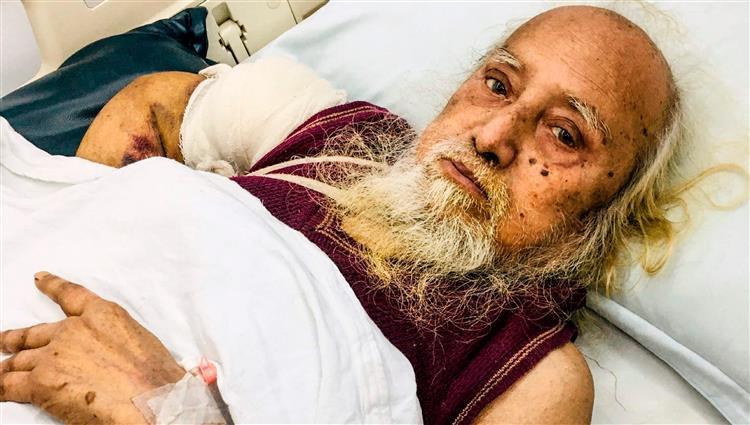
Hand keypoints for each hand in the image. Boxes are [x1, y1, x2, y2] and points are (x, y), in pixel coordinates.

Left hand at [0, 272, 184, 423]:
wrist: (153, 400)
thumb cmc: (157, 377)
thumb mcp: (142, 341)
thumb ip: (116, 340)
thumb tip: (109, 355)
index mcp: (104, 315)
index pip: (70, 295)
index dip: (52, 285)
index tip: (39, 278)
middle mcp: (74, 330)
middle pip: (36, 332)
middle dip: (17, 337)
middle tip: (4, 339)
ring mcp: (54, 354)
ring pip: (19, 359)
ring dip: (8, 365)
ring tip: (0, 368)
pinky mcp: (41, 382)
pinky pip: (8, 384)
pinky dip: (0, 386)